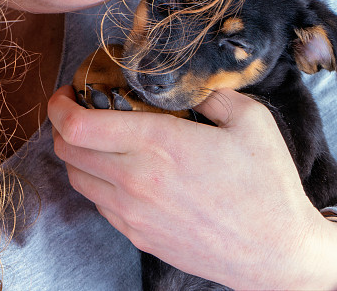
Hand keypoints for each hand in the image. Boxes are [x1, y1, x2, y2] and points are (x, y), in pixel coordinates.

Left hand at [48, 85, 336, 289]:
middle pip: (66, 150)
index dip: (60, 104)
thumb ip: (212, 93)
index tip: (68, 92)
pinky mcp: (138, 236)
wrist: (277, 252)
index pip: (78, 125)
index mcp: (158, 145)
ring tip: (99, 138)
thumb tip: (187, 84)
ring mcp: (133, 214)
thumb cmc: (267, 184)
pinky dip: (97, 181)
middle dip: (63, 124)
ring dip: (77, 154)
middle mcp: (135, 181)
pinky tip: (121, 170)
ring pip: (77, 179)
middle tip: (82, 108)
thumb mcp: (250, 120)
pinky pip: (99, 204)